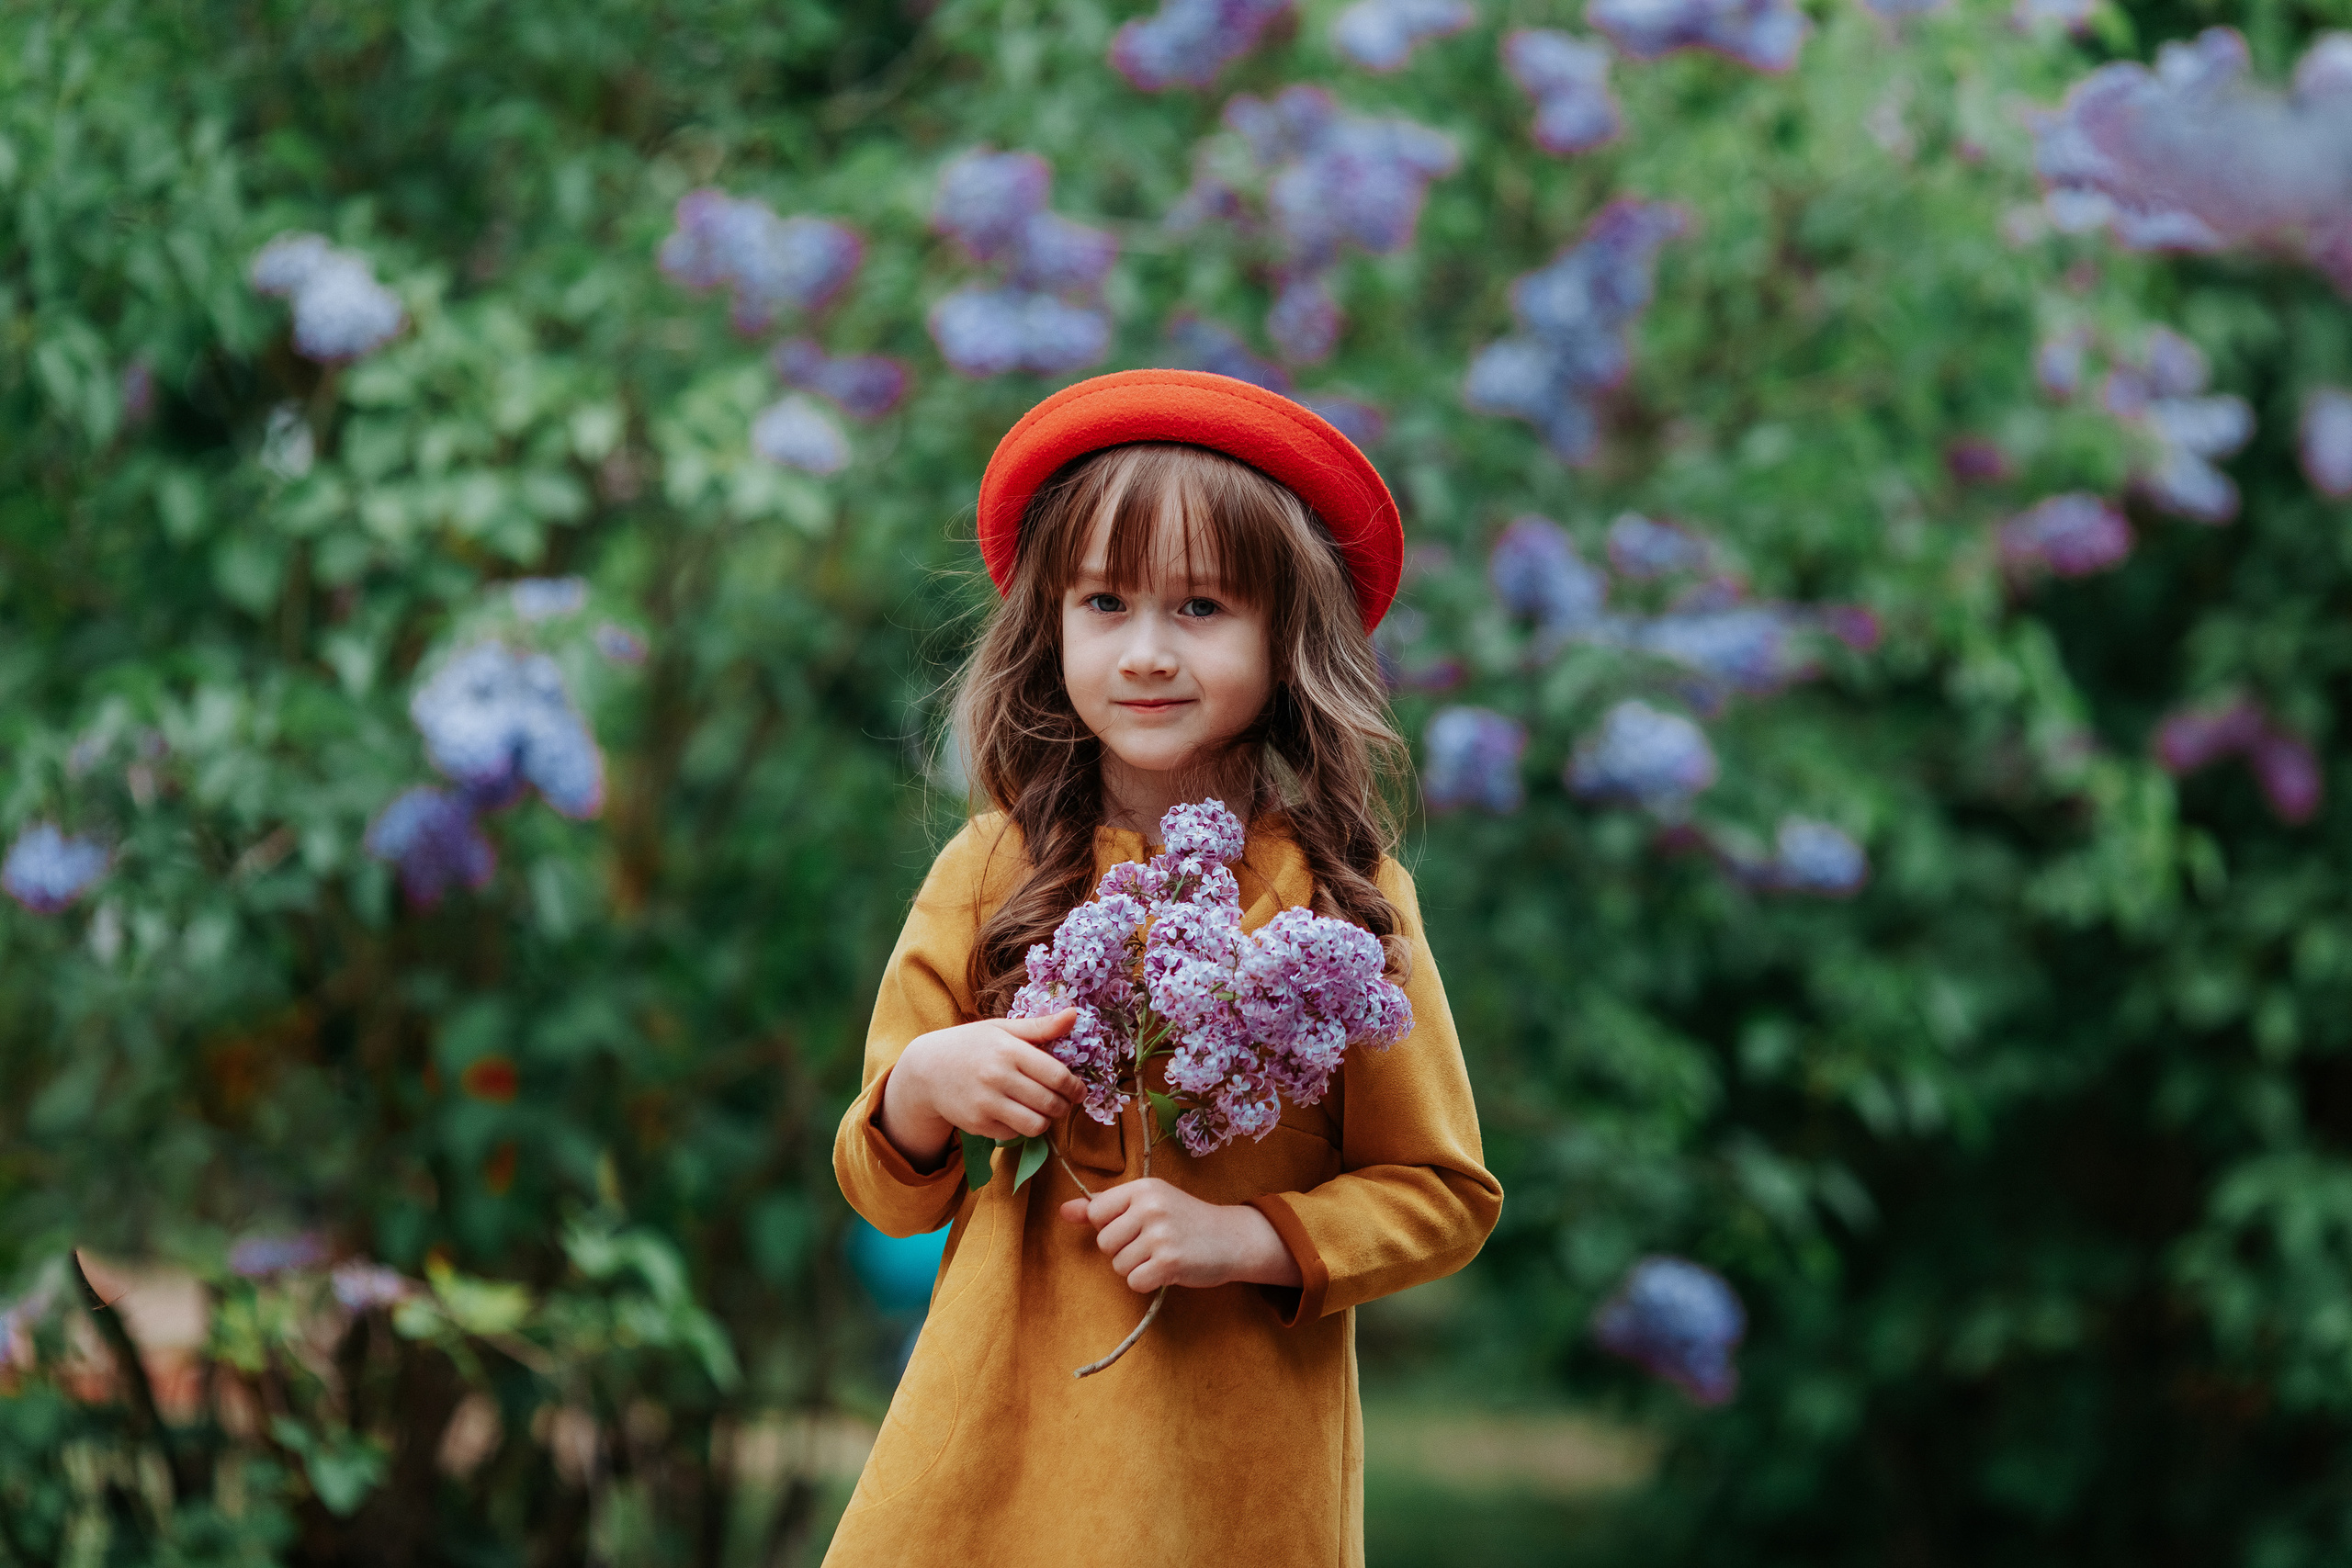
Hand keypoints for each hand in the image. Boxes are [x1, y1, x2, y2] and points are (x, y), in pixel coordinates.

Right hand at [879, 1009, 1084, 1169]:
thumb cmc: (970, 1045)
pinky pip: (1015, 1134)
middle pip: (1050, 1103)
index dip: (1075, 1087)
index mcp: (1008, 1050)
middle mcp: (997, 1077)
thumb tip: (1074, 1014)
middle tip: (1065, 1102)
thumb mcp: (1002, 1029)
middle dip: (1065, 1106)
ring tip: (1045, 1110)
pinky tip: (1018, 1113)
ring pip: (1036, 1125)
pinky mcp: (978, 1124)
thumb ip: (1040, 1026)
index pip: (1057, 1075)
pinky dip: (1023, 1127)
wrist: (926, 1070)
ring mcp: (986, 1104)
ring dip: (1047, 1120)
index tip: (1079, 1090)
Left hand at [1059, 1178, 1303, 1292]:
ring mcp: (1160, 1234)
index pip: (1096, 1212)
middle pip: (1104, 1243)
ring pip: (1118, 1265)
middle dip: (1123, 1250)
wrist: (1232, 1237)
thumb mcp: (1148, 1203)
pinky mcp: (1169, 1262)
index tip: (1136, 1226)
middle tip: (1153, 1244)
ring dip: (1136, 1268)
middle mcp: (1150, 1207)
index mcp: (1142, 1187)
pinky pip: (1134, 1282)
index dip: (1111, 1226)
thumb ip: (1105, 1207)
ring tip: (1162, 1255)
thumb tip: (1063, 1212)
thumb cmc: (1185, 1219)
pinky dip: (1147, 1282)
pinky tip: (1166, 1270)